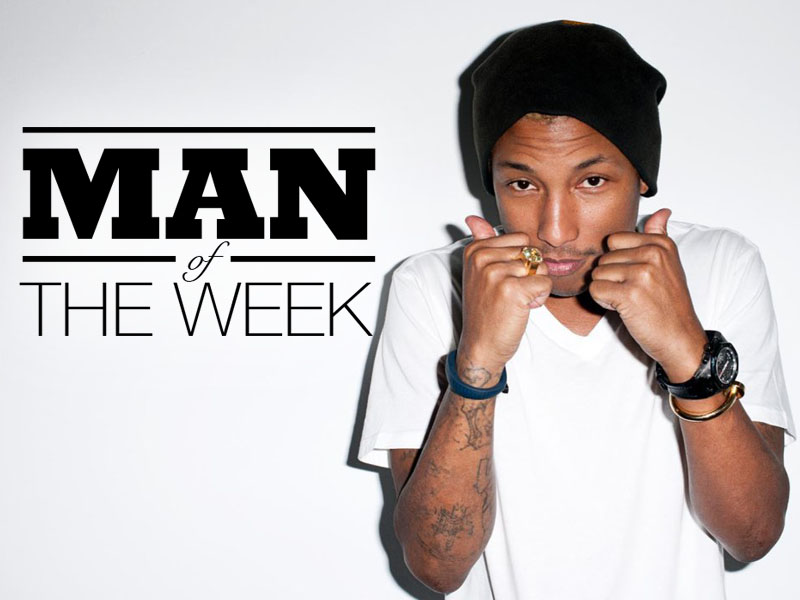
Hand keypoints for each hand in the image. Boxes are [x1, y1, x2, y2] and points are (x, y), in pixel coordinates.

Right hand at [457, 215, 551, 386]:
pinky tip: (523, 308)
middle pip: (531, 251)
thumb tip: (473, 218)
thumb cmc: (485, 310)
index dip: (520, 261)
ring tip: (515, 301)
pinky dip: (540, 298)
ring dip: (535, 287)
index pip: (520, 239)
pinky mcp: (512, 290)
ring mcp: (495, 273)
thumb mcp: (479, 272)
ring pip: (540, 267)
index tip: (504, 279)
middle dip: (530, 273)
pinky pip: (544, 283)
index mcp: (475, 250)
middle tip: (510, 293)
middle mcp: (482, 258)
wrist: (481, 345)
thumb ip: (480, 242)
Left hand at [589, 209, 706, 380]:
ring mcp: (642, 273)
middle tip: (634, 293)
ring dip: (607, 291)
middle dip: (611, 278)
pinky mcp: (630, 294)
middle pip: (603, 258)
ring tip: (631, 301)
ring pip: (597, 274)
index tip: (635, 276)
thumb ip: (659, 235)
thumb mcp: (669, 264)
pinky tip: (624, 309)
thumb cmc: (670, 303)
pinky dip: (603, 302)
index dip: (617, 261)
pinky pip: (596, 290)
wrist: (680, 337)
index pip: (614, 240)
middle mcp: (653, 254)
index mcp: (661, 244)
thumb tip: (662, 211)